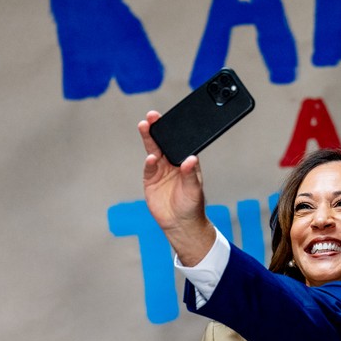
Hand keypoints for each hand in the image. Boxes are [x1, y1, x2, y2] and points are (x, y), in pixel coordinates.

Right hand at [138, 111, 214, 265]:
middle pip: (163, 142)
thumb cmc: (192, 205)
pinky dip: (149, 163)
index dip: (174, 131)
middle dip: (157, 129)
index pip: (179, 142)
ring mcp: (160, 170)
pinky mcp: (151, 180)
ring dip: (149, 139)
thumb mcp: (195, 189)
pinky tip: (151, 157)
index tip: (169, 120)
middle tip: (152, 116)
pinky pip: (149, 169)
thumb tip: (190, 159)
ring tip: (145, 126)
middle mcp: (172, 163)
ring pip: (153, 151)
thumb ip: (191, 175)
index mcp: (185, 161)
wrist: (180, 223)